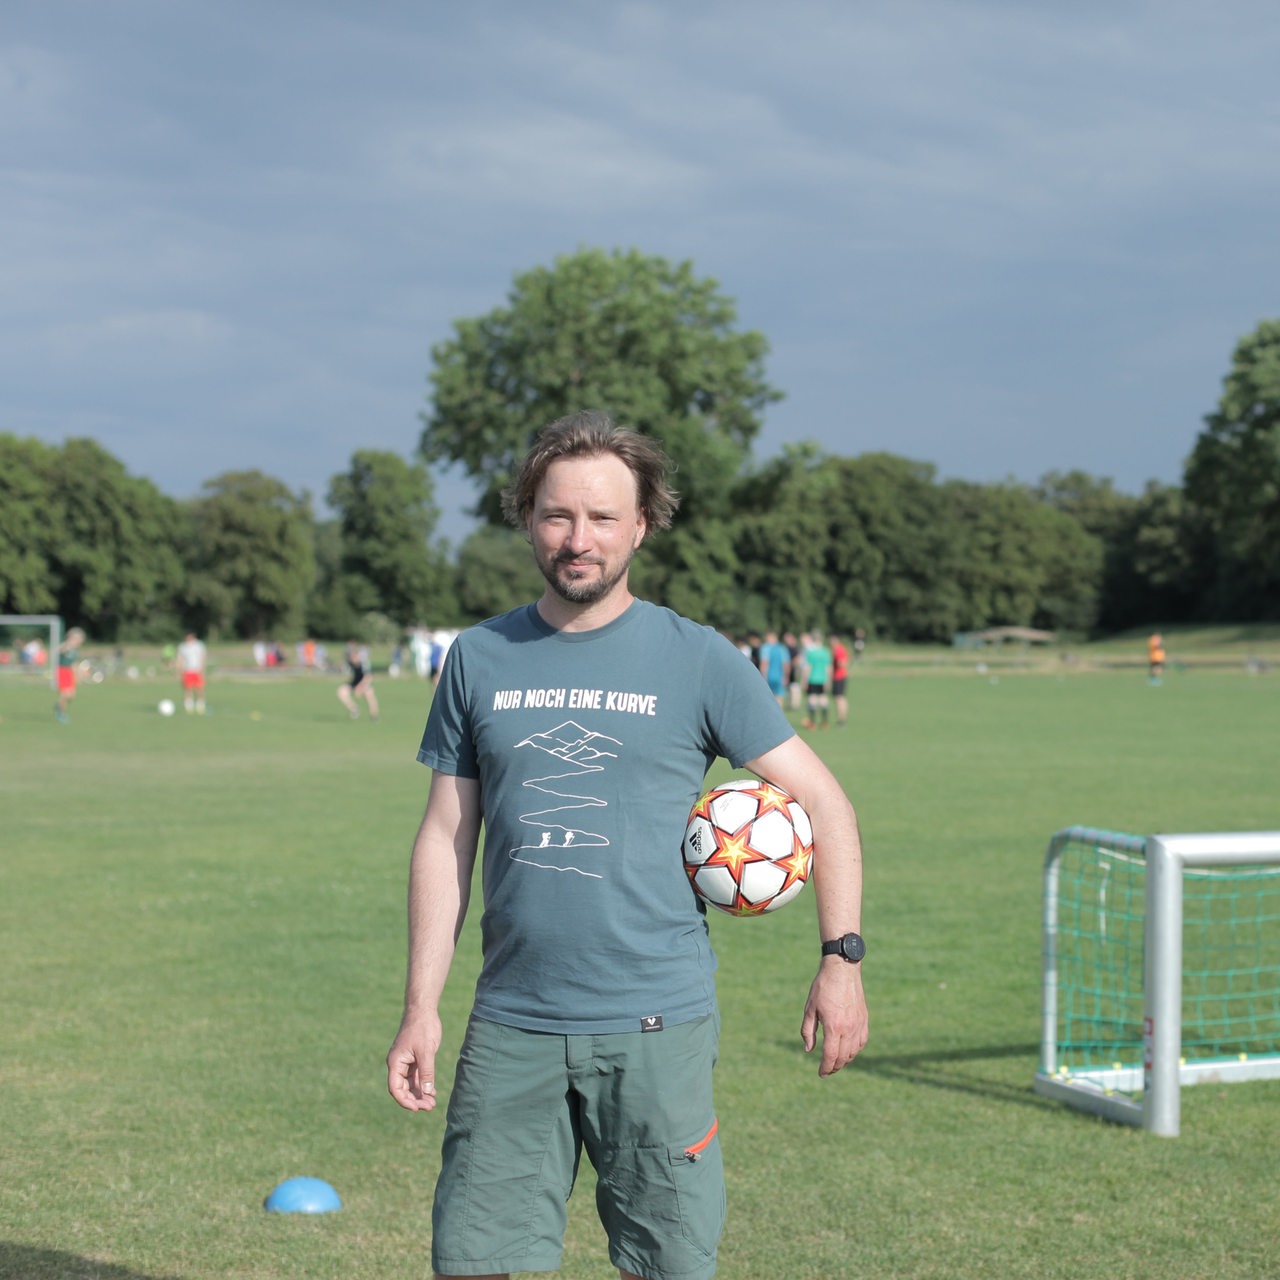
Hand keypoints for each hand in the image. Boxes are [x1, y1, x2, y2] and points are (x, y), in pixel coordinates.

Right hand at [387, 1010, 442, 1111]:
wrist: (423, 1010)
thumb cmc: (422, 1028)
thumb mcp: (426, 1051)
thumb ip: (427, 1071)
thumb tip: (427, 1092)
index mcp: (396, 1062)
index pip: (395, 1088)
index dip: (404, 1100)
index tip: (417, 1108)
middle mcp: (398, 1064)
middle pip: (403, 1089)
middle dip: (415, 1099)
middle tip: (430, 1107)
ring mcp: (406, 1062)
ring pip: (411, 1084)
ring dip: (420, 1094)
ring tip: (432, 1103)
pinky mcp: (414, 1059)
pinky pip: (417, 1076)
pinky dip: (424, 1085)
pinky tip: (432, 1092)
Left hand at [801, 961, 868, 1076]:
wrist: (842, 969)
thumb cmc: (823, 987)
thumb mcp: (810, 1008)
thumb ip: (808, 1031)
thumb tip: (808, 1050)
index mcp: (833, 1026)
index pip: (830, 1056)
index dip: (825, 1068)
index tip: (821, 1073)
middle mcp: (849, 1028)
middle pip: (843, 1057)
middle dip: (834, 1067)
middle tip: (827, 1070)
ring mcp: (859, 1024)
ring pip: (854, 1051)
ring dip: (845, 1060)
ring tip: (836, 1062)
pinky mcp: (864, 1019)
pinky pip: (862, 1041)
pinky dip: (855, 1050)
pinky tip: (848, 1050)